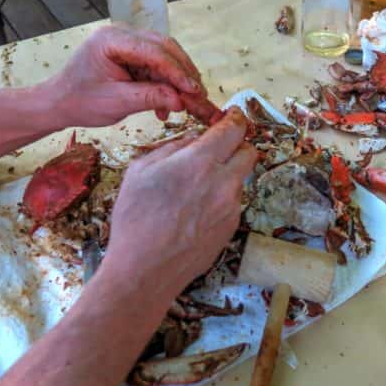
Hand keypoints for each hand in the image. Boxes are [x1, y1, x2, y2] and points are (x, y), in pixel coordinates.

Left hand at [42, 25, 222, 125]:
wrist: (59, 103)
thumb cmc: (80, 101)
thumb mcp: (116, 102)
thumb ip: (150, 97)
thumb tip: (180, 100)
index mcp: (112, 40)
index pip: (155, 52)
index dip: (178, 72)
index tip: (194, 91)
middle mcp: (121, 34)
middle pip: (164, 48)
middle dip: (183, 72)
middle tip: (199, 94)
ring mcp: (126, 43)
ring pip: (164, 56)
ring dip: (176, 79)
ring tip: (186, 102)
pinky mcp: (130, 54)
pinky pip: (155, 65)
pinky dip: (165, 83)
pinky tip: (168, 103)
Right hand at [99, 109, 255, 296]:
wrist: (145, 269)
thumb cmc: (136, 219)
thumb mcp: (141, 170)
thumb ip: (172, 148)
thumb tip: (193, 140)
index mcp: (200, 162)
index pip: (233, 129)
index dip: (235, 119)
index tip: (232, 116)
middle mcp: (223, 182)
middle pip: (249, 152)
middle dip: (236, 146)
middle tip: (217, 150)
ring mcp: (231, 207)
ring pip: (239, 179)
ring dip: (225, 175)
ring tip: (195, 189)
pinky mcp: (231, 227)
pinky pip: (232, 203)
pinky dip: (220, 199)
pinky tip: (194, 211)